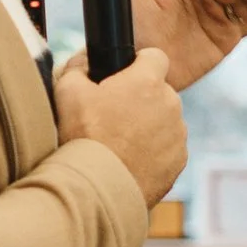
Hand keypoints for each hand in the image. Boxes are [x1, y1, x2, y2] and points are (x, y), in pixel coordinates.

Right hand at [56, 46, 188, 204]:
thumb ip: (77, 67)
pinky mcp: (178, 161)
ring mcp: (178, 135)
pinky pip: (168, 149)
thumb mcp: (68, 92)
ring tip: (120, 143)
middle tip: (114, 116)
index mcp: (147, 82)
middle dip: (141, 99)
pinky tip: (130, 160)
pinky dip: (154, 152)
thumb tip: (83, 60)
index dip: (139, 64)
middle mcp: (170, 104)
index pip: (156, 57)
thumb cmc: (83, 138)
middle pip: (160, 91)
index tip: (125, 76)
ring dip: (149, 126)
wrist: (98, 189)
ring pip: (166, 121)